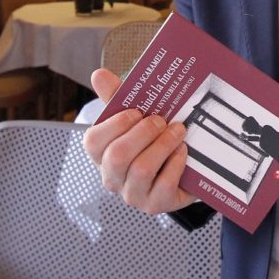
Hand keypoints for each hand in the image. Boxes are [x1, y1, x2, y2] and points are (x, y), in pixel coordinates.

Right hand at [82, 67, 195, 214]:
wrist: (185, 167)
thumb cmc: (153, 140)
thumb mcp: (137, 117)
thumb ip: (118, 97)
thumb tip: (99, 74)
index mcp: (102, 155)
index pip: (93, 142)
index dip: (115, 125)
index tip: (137, 111)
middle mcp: (112, 178)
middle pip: (118, 156)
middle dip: (143, 133)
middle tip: (161, 120)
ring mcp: (133, 195)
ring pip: (142, 169)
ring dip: (163, 145)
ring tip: (178, 130)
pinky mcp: (155, 204)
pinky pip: (164, 184)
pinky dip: (176, 163)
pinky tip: (183, 151)